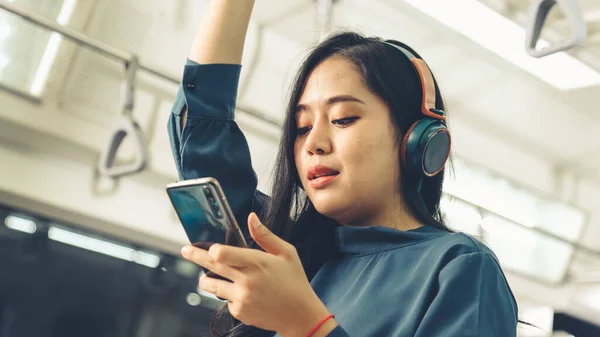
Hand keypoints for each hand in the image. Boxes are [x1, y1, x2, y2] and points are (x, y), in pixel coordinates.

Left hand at [181, 212, 335, 335]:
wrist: (299, 315)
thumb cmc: (294, 281)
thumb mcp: (286, 253)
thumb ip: (265, 236)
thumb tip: (251, 218)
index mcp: (257, 263)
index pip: (222, 254)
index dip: (212, 250)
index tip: (209, 247)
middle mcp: (246, 281)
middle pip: (211, 266)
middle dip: (195, 256)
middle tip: (185, 251)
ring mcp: (241, 298)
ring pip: (211, 285)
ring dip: (207, 278)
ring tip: (210, 275)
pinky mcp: (239, 312)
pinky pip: (224, 299)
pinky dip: (229, 294)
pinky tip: (245, 292)